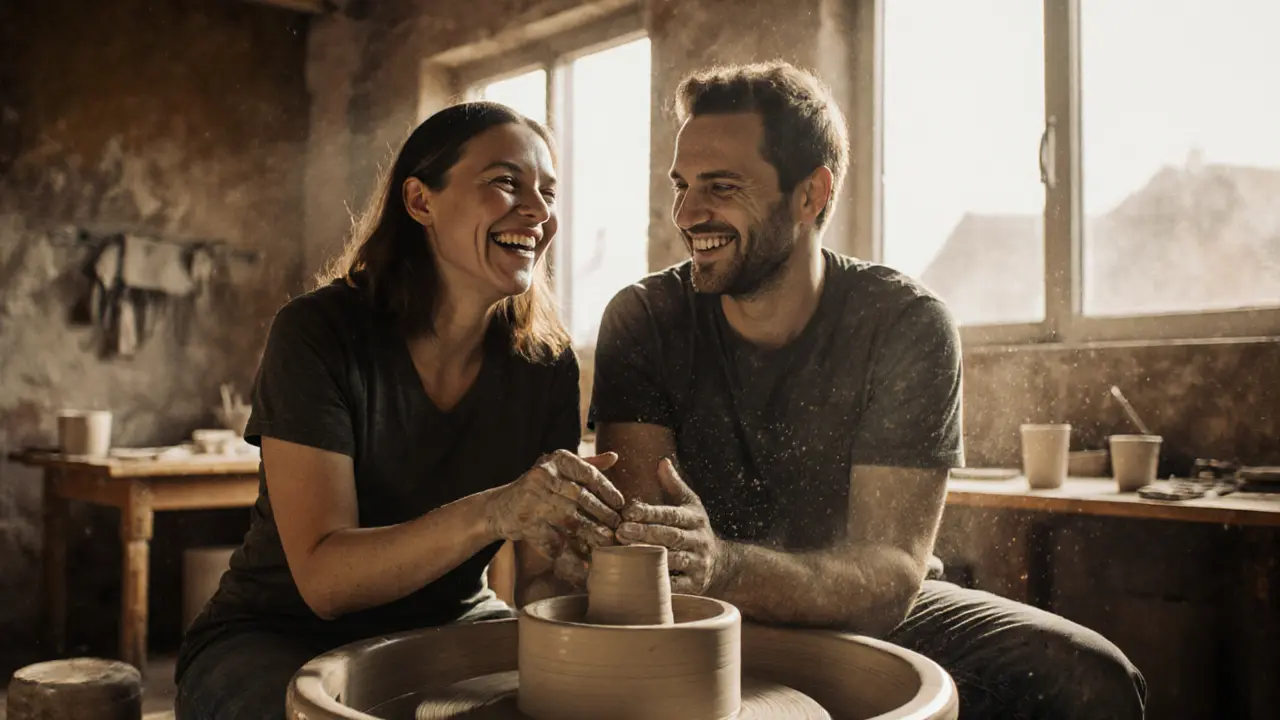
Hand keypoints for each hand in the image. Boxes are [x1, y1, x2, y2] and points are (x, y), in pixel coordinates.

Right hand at [486, 450, 624, 583]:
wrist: (500, 508)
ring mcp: (533, 500)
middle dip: (603, 514)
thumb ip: (586, 465)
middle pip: (582, 498)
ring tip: (606, 541)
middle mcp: (543, 476)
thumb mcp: (559, 470)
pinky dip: (570, 553)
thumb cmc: (537, 488)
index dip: (607, 490)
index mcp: (555, 461)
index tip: (620, 504)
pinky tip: (584, 562)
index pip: (588, 474)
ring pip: (570, 520)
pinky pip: (554, 540)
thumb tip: (614, 457)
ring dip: (591, 533)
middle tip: (618, 527)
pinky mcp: (526, 523)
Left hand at [615, 457, 722, 594]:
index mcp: (694, 519)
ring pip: (672, 560)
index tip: (628, 511)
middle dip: (645, 533)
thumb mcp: (691, 505)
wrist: (721, 564)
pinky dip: (659, 582)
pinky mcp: (695, 586)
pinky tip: (638, 578)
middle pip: (670, 536)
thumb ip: (674, 485)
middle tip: (620, 531)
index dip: (650, 512)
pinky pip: (676, 585)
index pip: (671, 514)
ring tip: (624, 552)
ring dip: (649, 556)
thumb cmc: (695, 530)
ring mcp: (698, 564)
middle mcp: (698, 540)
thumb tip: (662, 461)